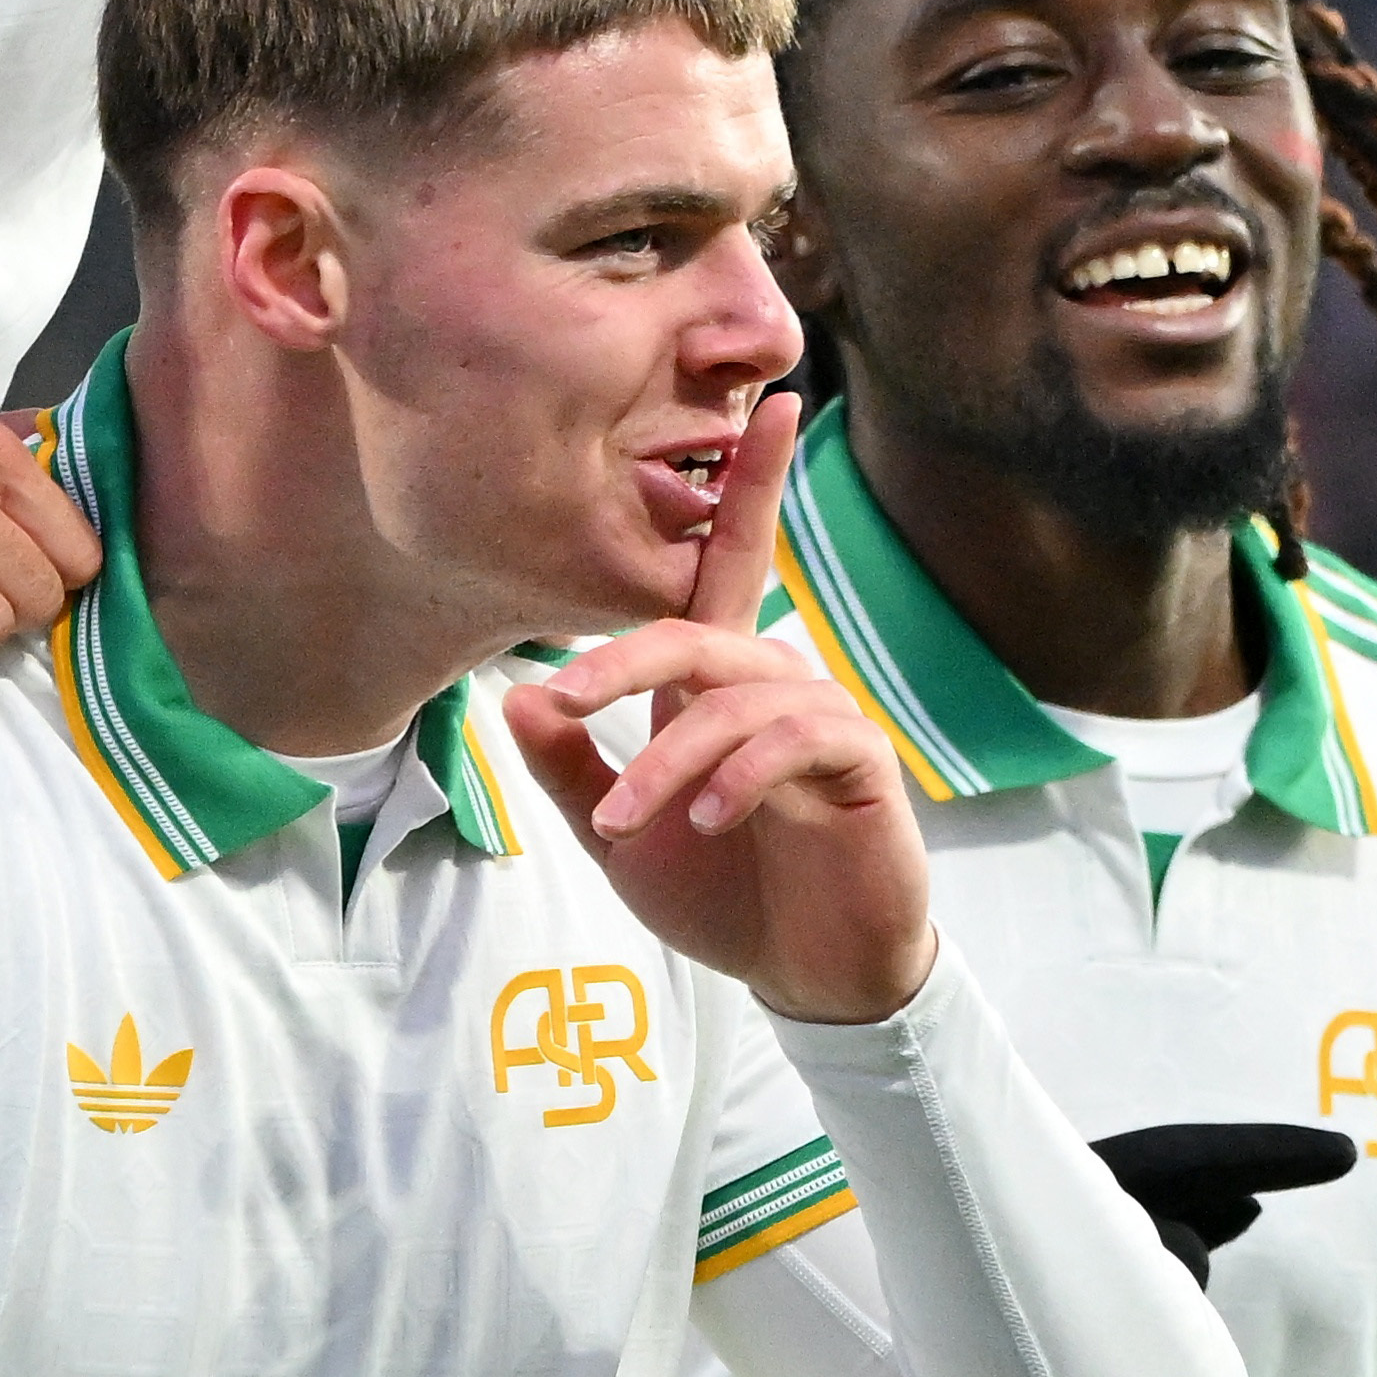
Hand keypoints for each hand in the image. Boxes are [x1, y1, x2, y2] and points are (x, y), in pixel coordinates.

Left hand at [500, 396, 934, 1026]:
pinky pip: (798, 741)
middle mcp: (775, 682)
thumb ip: (572, 767)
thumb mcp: (620, 835)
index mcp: (721, 684)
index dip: (748, 485)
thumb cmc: (724, 894)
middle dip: (622, 662)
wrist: (807, 976)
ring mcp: (824, 719)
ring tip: (623, 820)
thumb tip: (513, 692)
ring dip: (668, 758)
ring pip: (734, 699)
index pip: (727, 568)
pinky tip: (712, 820)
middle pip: (700, 632)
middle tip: (559, 700)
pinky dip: (743, 775)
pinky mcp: (863, 766)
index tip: (765, 400)